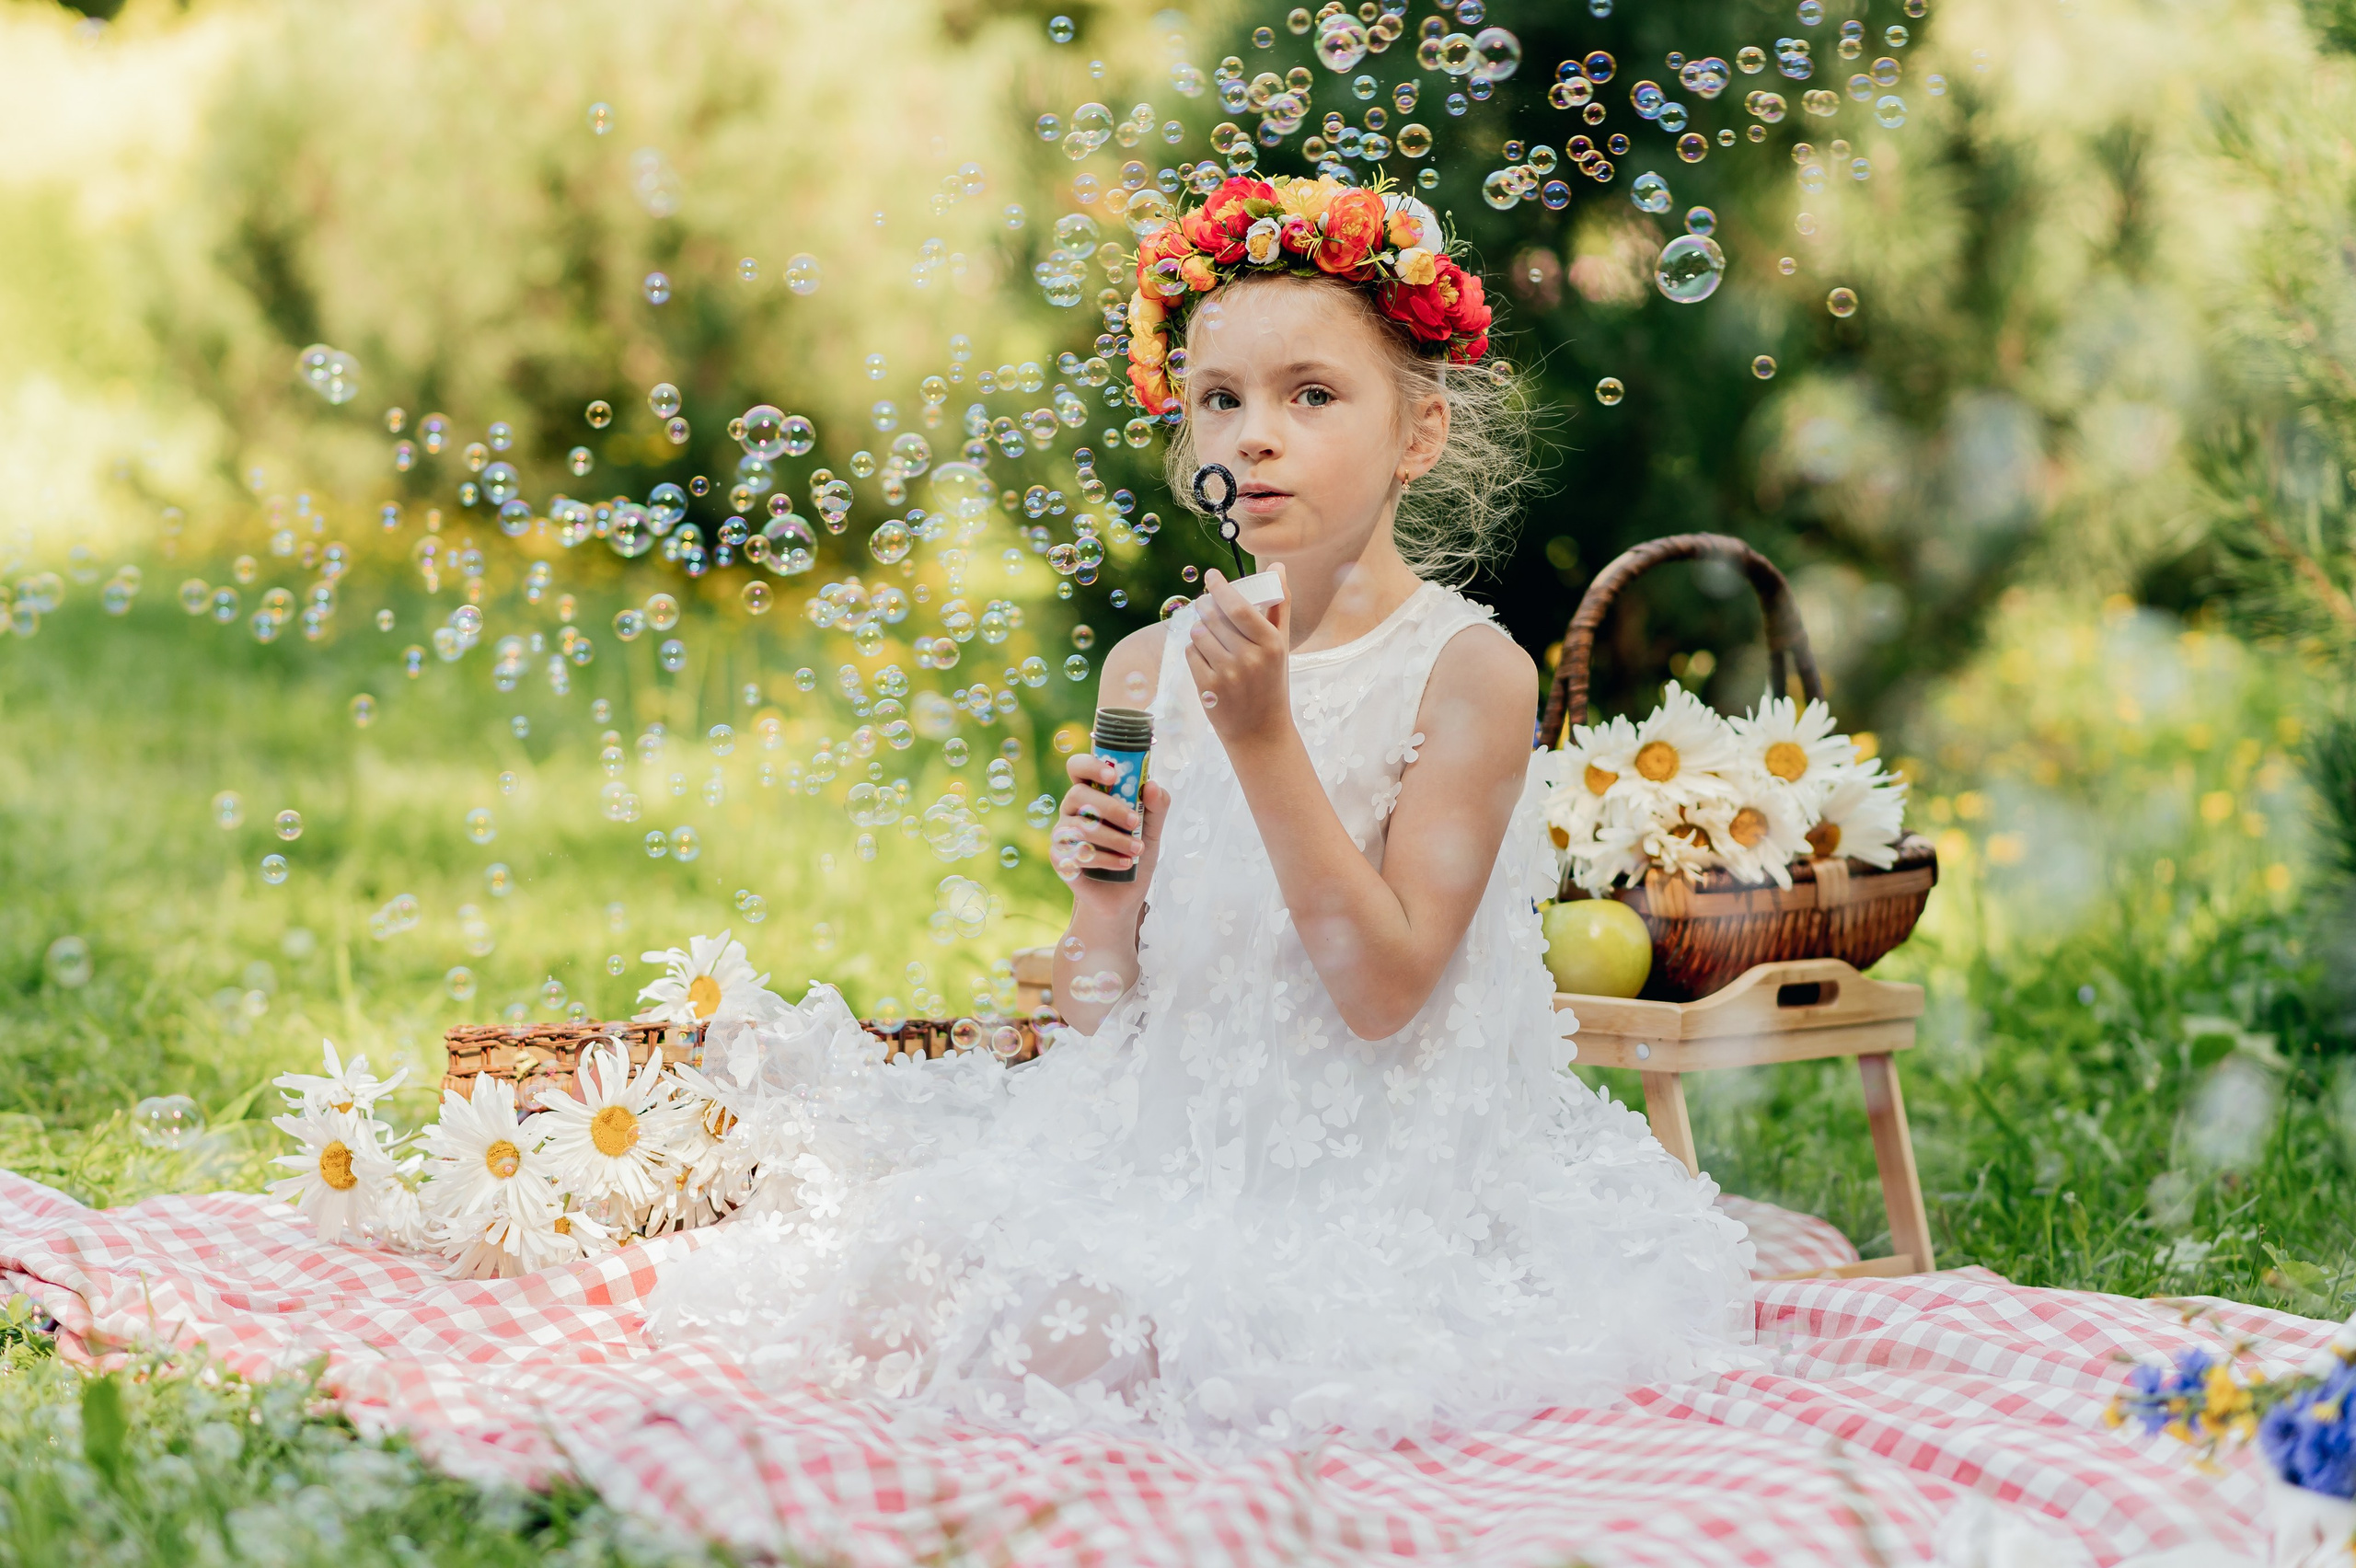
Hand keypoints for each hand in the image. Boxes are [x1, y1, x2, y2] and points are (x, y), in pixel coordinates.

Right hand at [1052, 750, 1169, 909]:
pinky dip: (1106, 859)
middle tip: (1134, 822)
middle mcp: (1072, 810)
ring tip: (1138, 850)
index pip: (1078, 767)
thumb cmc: (1135, 855)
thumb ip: (1156, 806)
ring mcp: (1063, 834)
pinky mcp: (1060, 859)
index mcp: (1091, 794)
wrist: (1125, 896)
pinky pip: (1078, 854)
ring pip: (1081, 828)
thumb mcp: (1153, 830)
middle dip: (1110, 807)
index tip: (1113, 776)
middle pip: (1078, 795)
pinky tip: (1125, 864)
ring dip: (1115, 839)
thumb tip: (1152, 786)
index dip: (1091, 765)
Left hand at [1185, 565, 1292, 752]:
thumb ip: (1280, 605)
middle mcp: (1250, 658)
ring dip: (1199, 630)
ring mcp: (1228, 674)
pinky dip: (1194, 652)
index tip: (1211, 575)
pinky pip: (1191, 654)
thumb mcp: (1281, 645)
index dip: (1221, 588)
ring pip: (1198, 634)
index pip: (1240, 607)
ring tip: (1209, 637)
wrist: (1261, 731)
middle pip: (1214, 617)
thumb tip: (1277, 567)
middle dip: (1205, 607)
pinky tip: (1207, 659)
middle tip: (1206, 606)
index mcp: (1271, 644)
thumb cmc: (1271, 681)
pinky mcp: (1209, 688)